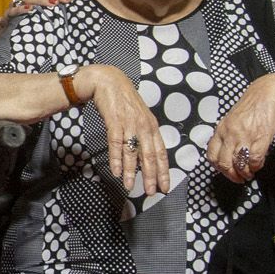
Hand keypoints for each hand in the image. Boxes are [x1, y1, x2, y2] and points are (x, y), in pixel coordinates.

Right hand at [78, 63, 168, 196]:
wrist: (109, 81)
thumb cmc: (124, 101)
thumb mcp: (140, 117)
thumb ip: (144, 134)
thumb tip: (146, 156)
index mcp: (152, 126)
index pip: (161, 152)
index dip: (164, 170)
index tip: (165, 186)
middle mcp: (143, 126)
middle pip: (149, 155)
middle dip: (151, 175)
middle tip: (152, 192)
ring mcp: (129, 123)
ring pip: (132, 152)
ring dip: (131, 171)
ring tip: (130, 186)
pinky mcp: (115, 121)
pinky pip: (116, 143)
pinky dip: (116, 158)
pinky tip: (116, 171)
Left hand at [206, 73, 274, 182]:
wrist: (270, 93)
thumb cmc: (253, 105)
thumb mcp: (233, 119)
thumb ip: (228, 135)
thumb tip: (227, 153)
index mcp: (221, 129)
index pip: (212, 155)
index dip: (218, 168)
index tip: (226, 171)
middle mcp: (230, 133)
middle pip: (224, 163)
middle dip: (232, 175)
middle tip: (239, 178)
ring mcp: (245, 136)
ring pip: (239, 164)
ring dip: (245, 173)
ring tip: (250, 173)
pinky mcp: (260, 137)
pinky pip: (254, 160)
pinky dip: (256, 166)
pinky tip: (259, 163)